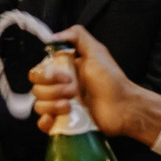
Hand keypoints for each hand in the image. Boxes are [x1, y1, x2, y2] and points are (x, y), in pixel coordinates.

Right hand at [35, 26, 160, 145]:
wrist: (124, 108)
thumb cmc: (111, 80)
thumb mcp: (96, 52)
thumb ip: (77, 36)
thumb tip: (53, 37)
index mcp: (63, 71)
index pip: (38, 72)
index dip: (46, 75)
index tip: (66, 77)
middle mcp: (58, 88)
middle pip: (36, 89)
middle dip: (52, 91)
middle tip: (73, 91)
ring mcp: (60, 107)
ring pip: (38, 106)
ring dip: (52, 106)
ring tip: (70, 106)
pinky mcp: (64, 123)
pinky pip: (43, 124)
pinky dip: (46, 122)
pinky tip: (57, 119)